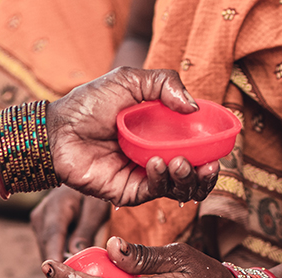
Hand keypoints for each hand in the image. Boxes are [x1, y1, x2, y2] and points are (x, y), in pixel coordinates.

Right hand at [30, 185, 109, 262]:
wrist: (82, 177)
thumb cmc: (93, 192)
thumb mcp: (96, 208)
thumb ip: (86, 230)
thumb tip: (74, 254)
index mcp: (56, 206)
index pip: (52, 238)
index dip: (55, 261)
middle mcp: (40, 216)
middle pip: (47, 249)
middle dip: (58, 271)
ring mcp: (38, 223)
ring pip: (47, 251)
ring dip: (59, 266)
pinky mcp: (41, 230)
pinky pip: (49, 249)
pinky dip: (59, 259)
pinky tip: (73, 269)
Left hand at [47, 67, 218, 206]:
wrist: (58, 129)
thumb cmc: (90, 103)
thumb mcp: (131, 80)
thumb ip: (165, 84)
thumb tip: (194, 108)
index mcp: (161, 131)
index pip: (195, 143)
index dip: (212, 146)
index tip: (222, 144)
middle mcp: (156, 155)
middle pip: (193, 171)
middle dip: (206, 171)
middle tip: (209, 164)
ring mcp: (143, 175)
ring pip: (178, 186)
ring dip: (187, 177)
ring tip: (181, 161)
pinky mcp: (128, 192)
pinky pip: (154, 192)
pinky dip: (162, 179)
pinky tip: (158, 162)